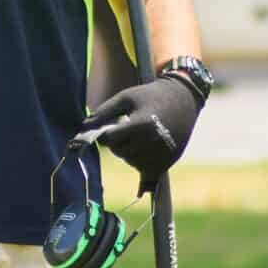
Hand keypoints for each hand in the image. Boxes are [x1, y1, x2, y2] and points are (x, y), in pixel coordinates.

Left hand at [76, 71, 202, 191]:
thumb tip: (84, 127)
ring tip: (139, 135)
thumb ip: (103, 112)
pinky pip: (145, 171)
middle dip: (118, 142)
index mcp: (143, 124)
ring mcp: (162, 155)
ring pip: (131, 162)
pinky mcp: (168, 163)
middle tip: (127, 129)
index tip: (108, 128)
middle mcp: (154, 142)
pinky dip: (141, 161)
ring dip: (129, 152)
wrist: (183, 99)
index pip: (109, 140)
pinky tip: (145, 149)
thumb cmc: (150, 96)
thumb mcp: (126, 97)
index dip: (104, 134)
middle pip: (119, 152)